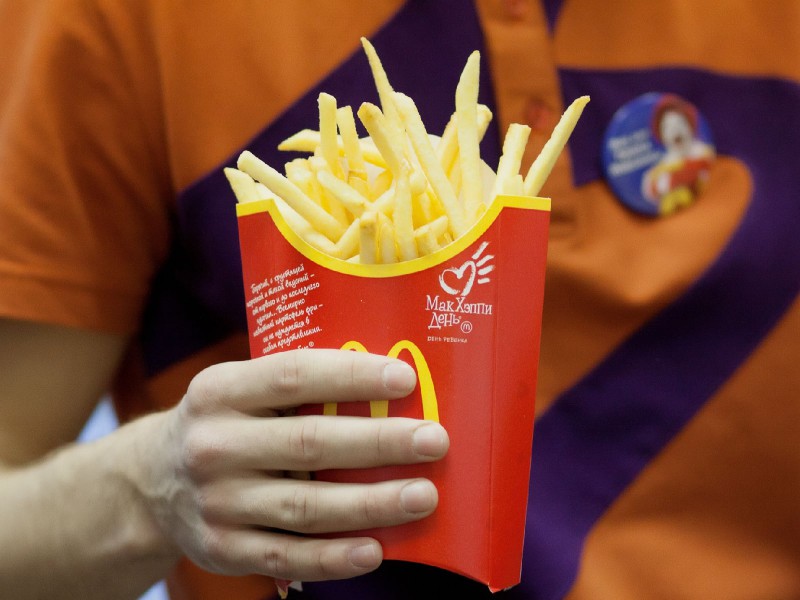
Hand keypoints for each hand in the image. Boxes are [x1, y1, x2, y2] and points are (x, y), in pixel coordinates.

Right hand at [145, 349, 448, 582]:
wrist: (150, 482)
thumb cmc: (223, 424)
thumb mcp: (237, 389)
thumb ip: (293, 385)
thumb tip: (387, 381)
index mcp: (221, 391)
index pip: (294, 376)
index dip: (352, 375)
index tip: (405, 377)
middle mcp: (214, 444)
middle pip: (309, 443)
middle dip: (379, 443)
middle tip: (434, 440)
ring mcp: (216, 502)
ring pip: (306, 506)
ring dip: (371, 503)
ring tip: (423, 496)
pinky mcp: (222, 549)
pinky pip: (286, 556)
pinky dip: (333, 557)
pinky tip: (375, 550)